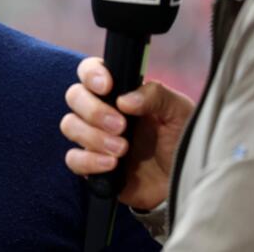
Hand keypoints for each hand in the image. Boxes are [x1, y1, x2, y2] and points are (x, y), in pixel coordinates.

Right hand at [60, 57, 193, 209]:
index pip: (90, 71)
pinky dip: (89, 161)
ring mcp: (94, 138)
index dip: (91, 74)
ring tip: (122, 149)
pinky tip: (112, 165)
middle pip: (74, 96)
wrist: (184, 182)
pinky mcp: (91, 165)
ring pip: (69, 125)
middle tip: (121, 126)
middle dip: (94, 110)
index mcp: (120, 91)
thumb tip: (124, 100)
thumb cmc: (181, 141)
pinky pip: (73, 159)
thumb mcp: (179, 112)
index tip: (107, 86)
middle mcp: (102, 111)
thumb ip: (157, 96)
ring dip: (93, 136)